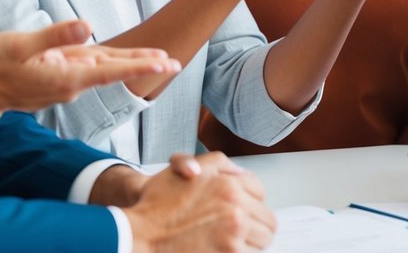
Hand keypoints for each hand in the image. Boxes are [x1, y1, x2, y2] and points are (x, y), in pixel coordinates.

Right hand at [0, 20, 179, 113]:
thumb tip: (87, 27)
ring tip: (157, 58)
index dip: (139, 65)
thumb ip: (54, 36)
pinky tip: (116, 58)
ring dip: (129, 62)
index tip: (164, 64)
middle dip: (144, 65)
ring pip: (101, 67)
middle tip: (175, 63)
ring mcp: (66, 84)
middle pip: (113, 69)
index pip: (111, 69)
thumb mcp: (20, 45)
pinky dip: (105, 62)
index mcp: (67, 76)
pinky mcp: (59, 81)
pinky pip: (87, 68)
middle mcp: (72, 84)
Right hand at [125, 152, 275, 252]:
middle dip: (256, 222)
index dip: (250, 198)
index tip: (241, 206)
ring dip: (251, 241)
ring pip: (263, 241)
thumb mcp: (186, 169)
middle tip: (240, 227)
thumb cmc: (157, 207)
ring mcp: (233, 238)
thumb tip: (241, 172)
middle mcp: (236, 211)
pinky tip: (224, 250)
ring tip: (230, 240)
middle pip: (268, 220)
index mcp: (230, 187)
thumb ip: (220, 163)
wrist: (140, 237)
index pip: (260, 191)